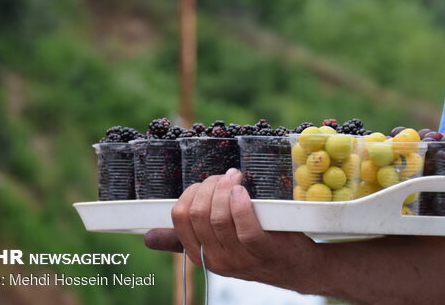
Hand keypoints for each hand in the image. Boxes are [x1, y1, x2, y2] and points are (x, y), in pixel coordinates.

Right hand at [145, 169, 324, 293]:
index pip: (179, 218)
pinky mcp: (261, 250)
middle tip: (227, 177)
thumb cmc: (256, 247)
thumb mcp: (218, 245)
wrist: (296, 266)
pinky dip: (240, 203)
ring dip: (225, 189)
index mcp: (200, 255)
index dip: (191, 193)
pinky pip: (244, 225)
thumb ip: (185, 239)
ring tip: (237, 179)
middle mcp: (215, 259)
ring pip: (218, 217)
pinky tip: (243, 191)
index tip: (207, 183)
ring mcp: (238, 258)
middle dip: (210, 186)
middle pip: (198, 213)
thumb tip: (148, 237)